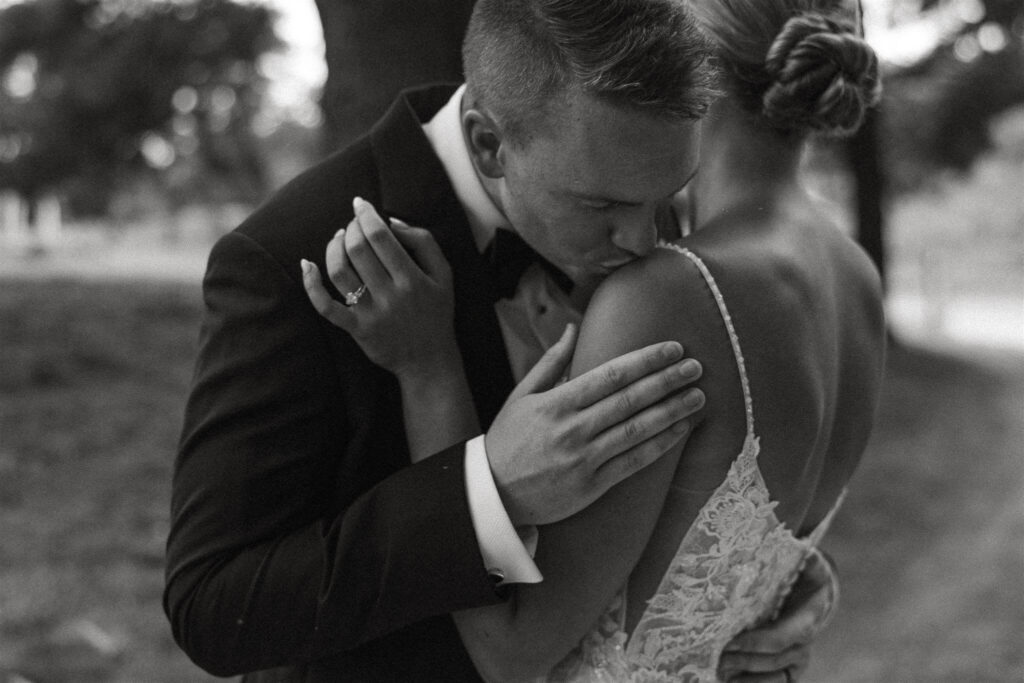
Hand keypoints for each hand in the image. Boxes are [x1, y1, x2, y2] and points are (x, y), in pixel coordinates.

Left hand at [302, 197, 457, 378]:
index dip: (366, 215)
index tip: (360, 204)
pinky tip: (307, 265)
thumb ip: (424, 242)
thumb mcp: (445, 275)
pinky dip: (312, 285)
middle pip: (358, 249)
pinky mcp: (356, 329)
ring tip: (337, 238)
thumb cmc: (437, 313)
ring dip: (333, 248)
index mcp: (413, 278)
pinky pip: (326, 306)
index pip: (381, 237)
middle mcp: (391, 295)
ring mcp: (371, 313)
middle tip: (352, 223)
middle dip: (350, 228)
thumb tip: (393, 222)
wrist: (429, 361)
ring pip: (340, 271)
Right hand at [485, 325, 704, 525]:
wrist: (493, 494)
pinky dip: (660, 444)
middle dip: (667, 380)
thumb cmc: (508, 440)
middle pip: (630, 399)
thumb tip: (573, 328)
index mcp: (556, 403)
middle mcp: (573, 429)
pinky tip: (680, 430)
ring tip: (698, 396)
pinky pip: (634, 462)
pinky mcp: (593, 485)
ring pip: (637, 430)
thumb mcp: (521, 396)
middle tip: (696, 366)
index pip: (610, 375)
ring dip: (672, 411)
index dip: (645, 360)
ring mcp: (584, 459)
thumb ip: (551, 362)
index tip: (672, 348)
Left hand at [718, 548, 839, 681]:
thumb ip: (803, 555)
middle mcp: (805, 640)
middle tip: (715, 656)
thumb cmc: (805, 570)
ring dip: (746, 675)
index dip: (756, 642)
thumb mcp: (807, 560)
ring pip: (773, 674)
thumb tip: (802, 547)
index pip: (782, 637)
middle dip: (743, 660)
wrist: (816, 588)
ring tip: (718, 670)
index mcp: (809, 614)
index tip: (730, 641)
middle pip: (773, 659)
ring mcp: (798, 656)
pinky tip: (730, 681)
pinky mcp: (790, 666)